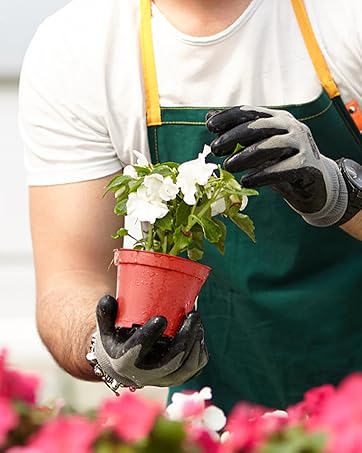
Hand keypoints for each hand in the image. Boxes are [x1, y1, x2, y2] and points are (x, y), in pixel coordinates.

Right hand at [94, 295, 207, 388]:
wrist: (121, 363)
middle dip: (185, 338)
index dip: (149, 336)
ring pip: (186, 367)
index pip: (137, 351)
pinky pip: (194, 369)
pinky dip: (200, 352)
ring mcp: (162, 379)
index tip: (162, 318)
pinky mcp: (176, 378)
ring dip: (196, 344)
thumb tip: (108, 298)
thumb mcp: (105, 326)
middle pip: (170, 362)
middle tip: (193, 315)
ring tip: (197, 321)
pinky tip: (199, 334)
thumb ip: (104, 312)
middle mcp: (145, 377)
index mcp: (124, 363)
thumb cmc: (115, 338)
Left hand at [206, 106, 347, 226]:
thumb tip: (209, 117)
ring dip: (246, 156)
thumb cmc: (282, 164)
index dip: (229, 117)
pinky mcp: (309, 166)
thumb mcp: (258, 147)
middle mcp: (292, 127)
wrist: (316, 185)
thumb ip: (237, 134)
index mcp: (278, 118)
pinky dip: (263, 175)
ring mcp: (302, 145)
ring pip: (272, 145)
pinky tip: (247, 181)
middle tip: (215, 149)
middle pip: (260, 126)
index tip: (209, 126)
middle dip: (234, 136)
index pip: (251, 111)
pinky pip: (284, 168)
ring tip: (228, 167)